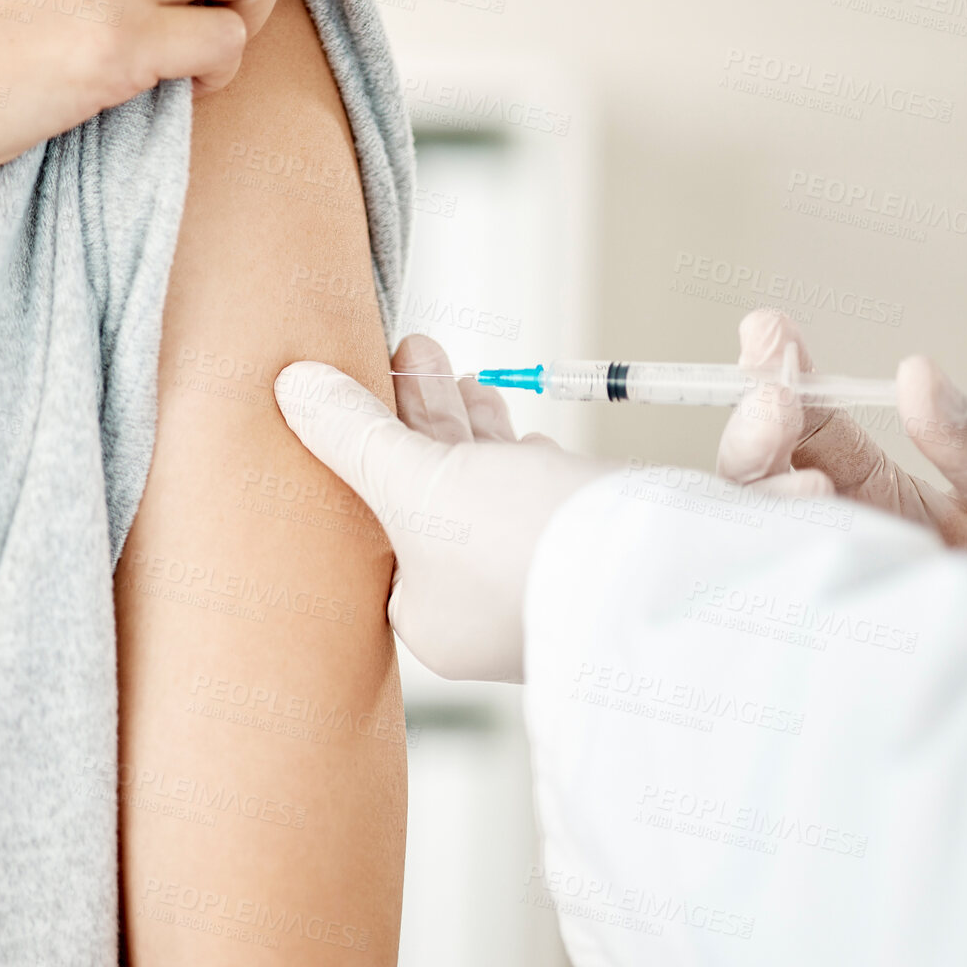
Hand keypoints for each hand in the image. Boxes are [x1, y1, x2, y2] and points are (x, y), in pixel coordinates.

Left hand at [276, 335, 605, 682]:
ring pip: (488, 490)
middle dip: (423, 418)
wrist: (672, 574)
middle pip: (431, 495)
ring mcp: (541, 581)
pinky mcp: (593, 552)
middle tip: (414, 349)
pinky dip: (523, 458)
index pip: (378, 524)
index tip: (370, 382)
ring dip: (471, 426)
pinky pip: (541, 497)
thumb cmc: (526, 552)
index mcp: (429, 617)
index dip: (369, 446)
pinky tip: (524, 435)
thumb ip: (354, 435)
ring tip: (458, 373)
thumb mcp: (417, 484)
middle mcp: (483, 610)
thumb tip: (293, 386)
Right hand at [717, 309, 966, 585]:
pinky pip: (768, 587)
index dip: (777, 372)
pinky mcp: (825, 628)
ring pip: (749, 521)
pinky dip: (774, 549)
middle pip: (755, 468)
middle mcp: (835, 526)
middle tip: (776, 399)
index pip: (807, 421)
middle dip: (754, 426)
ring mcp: (825, 574)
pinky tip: (811, 518)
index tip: (767, 329)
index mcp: (872, 486)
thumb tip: (916, 372)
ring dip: (766, 486)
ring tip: (812, 478)